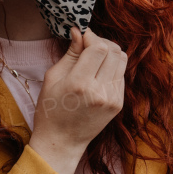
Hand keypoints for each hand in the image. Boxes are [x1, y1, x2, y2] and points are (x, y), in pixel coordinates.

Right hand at [27, 27, 125, 173]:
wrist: (61, 142)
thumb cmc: (50, 110)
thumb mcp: (53, 78)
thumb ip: (70, 53)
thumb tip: (79, 31)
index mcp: (80, 84)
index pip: (98, 48)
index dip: (92, 37)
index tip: (82, 35)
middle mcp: (100, 91)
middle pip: (114, 51)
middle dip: (101, 42)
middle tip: (88, 44)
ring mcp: (112, 99)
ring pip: (122, 60)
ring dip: (109, 53)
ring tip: (94, 57)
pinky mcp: (118, 104)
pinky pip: (121, 75)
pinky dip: (111, 67)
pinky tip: (98, 72)